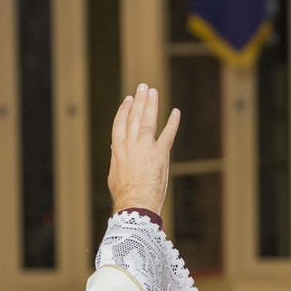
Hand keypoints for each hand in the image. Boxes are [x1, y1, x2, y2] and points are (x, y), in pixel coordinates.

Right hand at [109, 84, 180, 213]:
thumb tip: (114, 148)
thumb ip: (116, 159)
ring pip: (148, 120)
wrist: (135, 204)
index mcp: (118, 149)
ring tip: (154, 92)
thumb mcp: (114, 174)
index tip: (128, 99)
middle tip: (143, 87)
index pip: (120, 123)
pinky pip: (168, 134)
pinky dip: (172, 122)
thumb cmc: (124, 194)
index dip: (124, 110)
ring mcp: (145, 148)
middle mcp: (131, 144)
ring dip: (152, 104)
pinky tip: (176, 112)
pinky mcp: (160, 154)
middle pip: (135, 117)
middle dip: (139, 100)